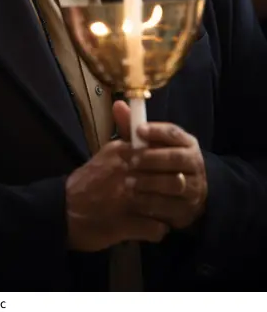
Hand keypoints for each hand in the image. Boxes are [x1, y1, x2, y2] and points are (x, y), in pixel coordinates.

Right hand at [66, 103, 168, 251]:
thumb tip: (130, 112)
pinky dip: (158, 230)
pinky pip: (155, 228)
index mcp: (121, 153)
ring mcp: (126, 200)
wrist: (63, 209)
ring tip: (170, 212)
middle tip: (179, 194)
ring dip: (171, 210)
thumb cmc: (87, 182)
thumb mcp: (106, 156)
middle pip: (170, 180)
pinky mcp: (125, 225)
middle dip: (177, 189)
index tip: (175, 170)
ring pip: (166, 205)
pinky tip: (155, 228)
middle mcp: (126, 174)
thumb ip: (125, 140)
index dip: (171, 164)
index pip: (159, 154)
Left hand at [123, 111, 206, 230]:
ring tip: (129, 182)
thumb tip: (118, 105)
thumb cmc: (162, 160)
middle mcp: (195, 163)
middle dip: (151, 158)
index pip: (174, 133)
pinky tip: (136, 200)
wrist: (187, 191)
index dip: (156, 131)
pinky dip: (153, 202)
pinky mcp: (189, 208)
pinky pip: (171, 206)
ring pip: (175, 183)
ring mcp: (195, 186)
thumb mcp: (150, 144)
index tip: (138, 130)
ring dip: (150, 182)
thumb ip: (133, 127)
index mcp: (187, 142)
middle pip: (175, 158)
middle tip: (130, 161)